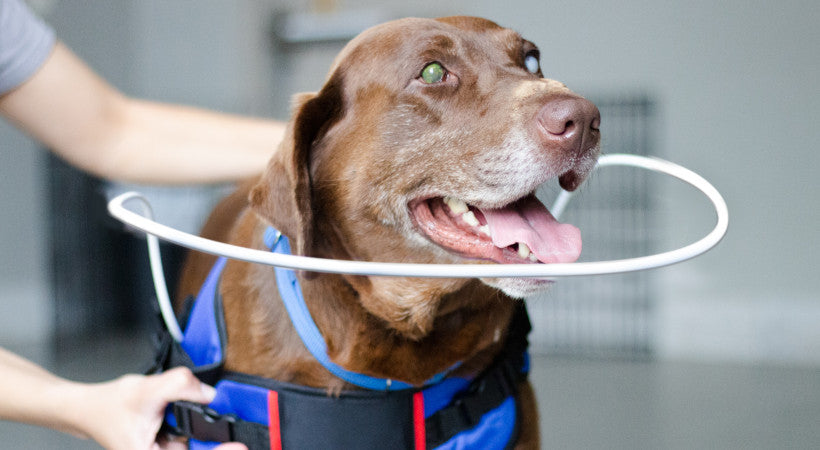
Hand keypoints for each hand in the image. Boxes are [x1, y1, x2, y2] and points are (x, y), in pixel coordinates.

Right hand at [70, 367, 245, 449]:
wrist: (90, 407)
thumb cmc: (108, 406)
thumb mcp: (147, 390)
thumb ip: (180, 386)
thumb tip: (209, 393)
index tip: (238, 447)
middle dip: (211, 441)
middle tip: (236, 435)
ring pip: (193, 444)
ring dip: (201, 432)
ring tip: (185, 414)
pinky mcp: (167, 446)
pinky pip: (188, 439)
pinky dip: (194, 427)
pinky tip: (190, 412)